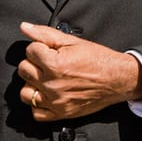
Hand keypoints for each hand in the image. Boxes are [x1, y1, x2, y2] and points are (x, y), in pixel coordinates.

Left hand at [17, 22, 141, 120]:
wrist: (117, 79)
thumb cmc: (98, 60)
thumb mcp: (73, 42)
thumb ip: (45, 34)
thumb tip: (25, 27)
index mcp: (54, 64)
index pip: (29, 51)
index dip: (40, 47)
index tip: (50, 50)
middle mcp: (52, 84)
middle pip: (24, 70)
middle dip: (34, 63)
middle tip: (49, 63)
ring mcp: (55, 101)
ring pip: (25, 93)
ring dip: (33, 84)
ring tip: (45, 79)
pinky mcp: (60, 113)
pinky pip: (36, 113)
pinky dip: (39, 104)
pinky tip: (48, 95)